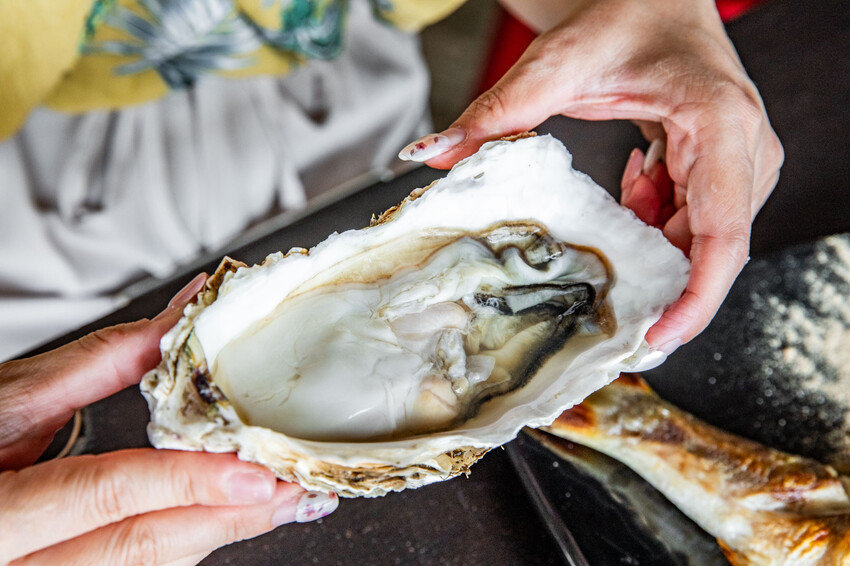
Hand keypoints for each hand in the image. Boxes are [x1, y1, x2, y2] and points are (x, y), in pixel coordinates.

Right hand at [0, 274, 338, 563]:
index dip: (186, 483)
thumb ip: (103, 362)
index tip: (254, 473)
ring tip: (274, 501)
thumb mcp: (14, 397)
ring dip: (216, 532)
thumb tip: (183, 316)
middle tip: (293, 489)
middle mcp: (16, 564)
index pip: (104, 494)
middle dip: (226, 517)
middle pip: (140, 547)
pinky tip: (224, 518)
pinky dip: (187, 541)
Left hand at [400, 0, 782, 351]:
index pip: (724, 234)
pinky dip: (650, 221)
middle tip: (603, 308)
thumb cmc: (624, 13)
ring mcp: (740, 161)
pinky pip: (689, 221)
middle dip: (659, 284)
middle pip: (710, 248)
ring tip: (612, 214)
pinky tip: (629, 186)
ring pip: (698, 239)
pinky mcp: (723, 167)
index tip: (655, 338)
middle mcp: (746, 149)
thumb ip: (495, 113)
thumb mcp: (557, 63)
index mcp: (721, 123)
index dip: (695, 299)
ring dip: (648, 245)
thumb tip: (430, 154)